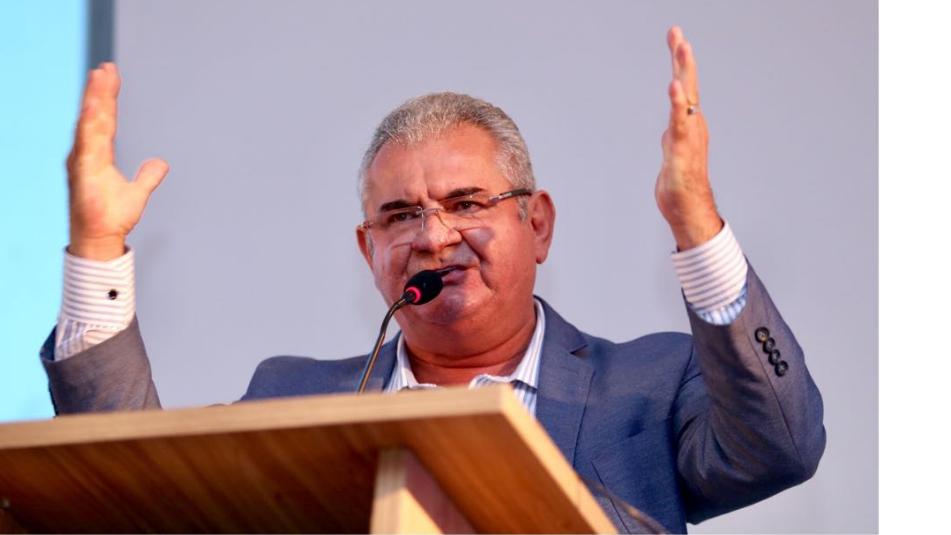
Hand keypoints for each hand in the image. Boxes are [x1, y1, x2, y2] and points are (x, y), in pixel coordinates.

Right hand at [67, 63, 167, 259]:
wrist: (101, 239)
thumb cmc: (113, 217)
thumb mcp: (138, 192)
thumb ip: (149, 176)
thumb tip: (161, 163)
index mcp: (98, 155)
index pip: (105, 120)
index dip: (107, 98)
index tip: (110, 76)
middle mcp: (87, 154)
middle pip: (95, 116)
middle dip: (99, 91)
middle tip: (106, 67)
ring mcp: (83, 161)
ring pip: (89, 124)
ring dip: (95, 100)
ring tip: (100, 77)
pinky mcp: (82, 171)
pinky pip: (86, 143)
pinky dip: (90, 124)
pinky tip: (94, 107)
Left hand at [655, 27, 721, 250]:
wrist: (687, 207)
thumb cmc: (680, 183)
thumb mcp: (672, 152)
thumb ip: (673, 137)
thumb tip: (670, 131)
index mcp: (688, 122)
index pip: (683, 85)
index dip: (680, 61)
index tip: (676, 37)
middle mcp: (692, 123)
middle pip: (687, 83)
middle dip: (682, 56)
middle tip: (676, 32)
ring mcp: (688, 133)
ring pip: (686, 95)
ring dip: (684, 70)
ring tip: (682, 46)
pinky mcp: (681, 147)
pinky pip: (679, 119)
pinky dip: (677, 101)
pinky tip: (674, 85)